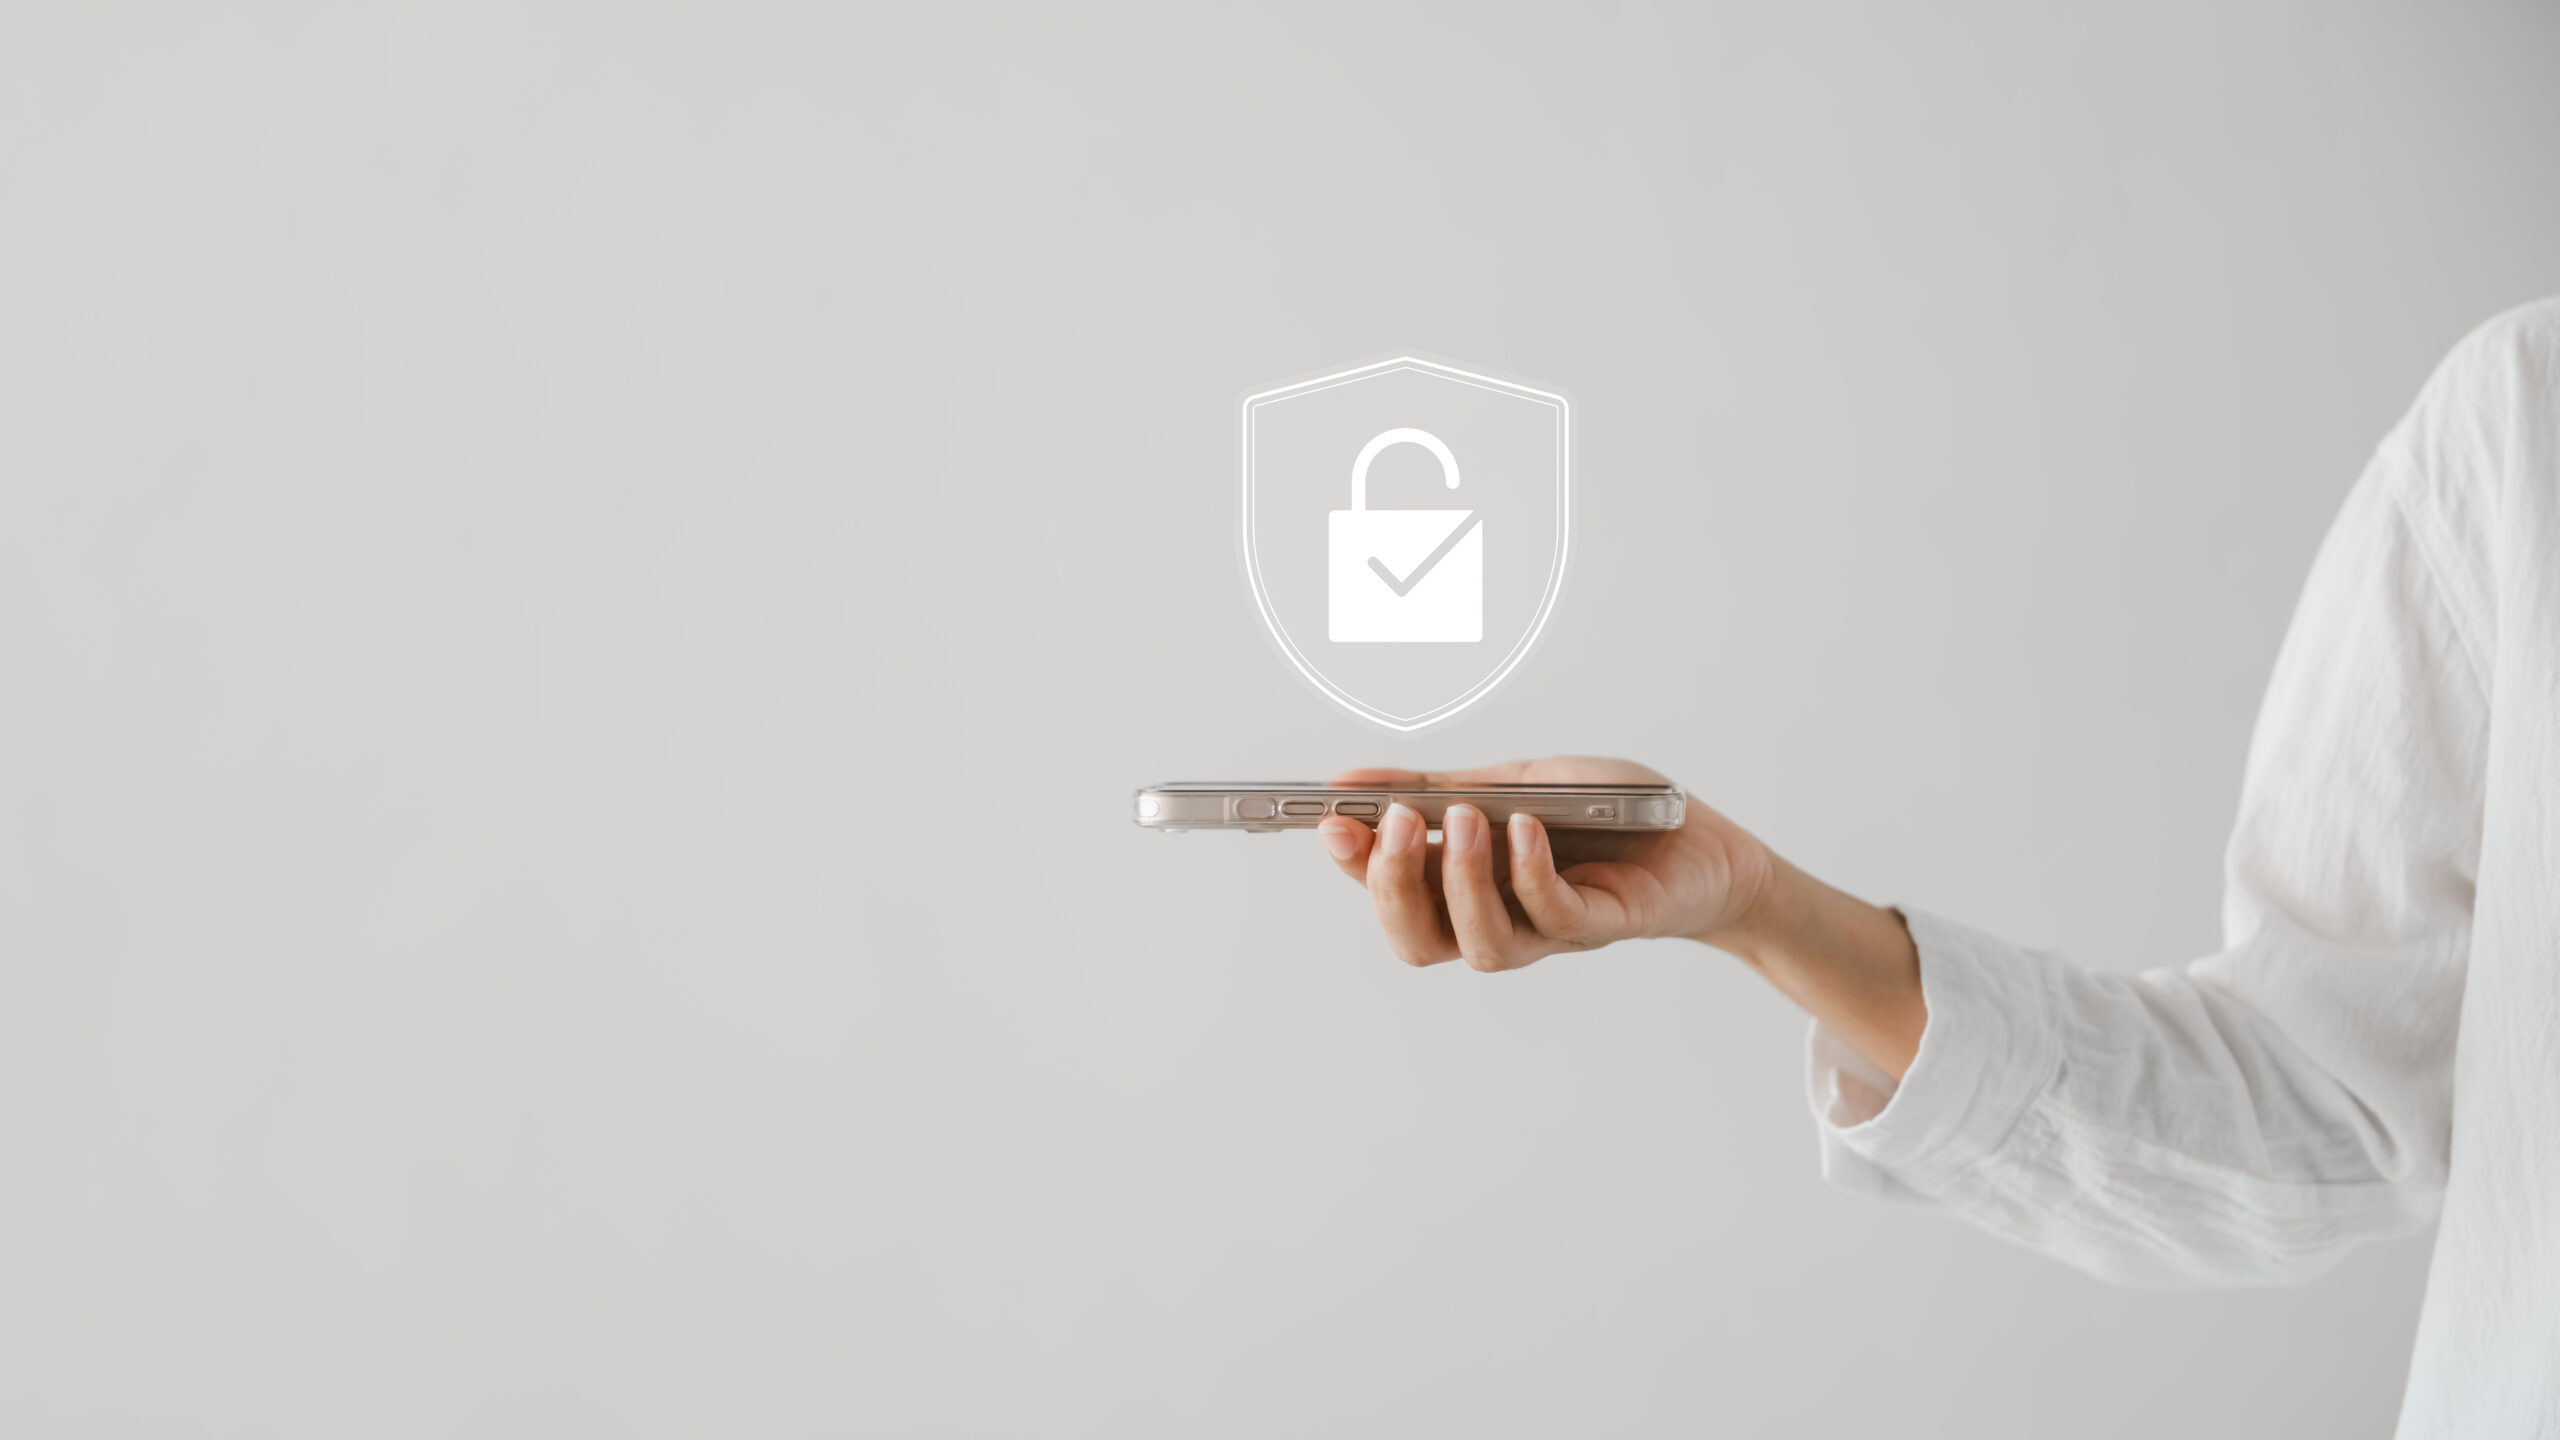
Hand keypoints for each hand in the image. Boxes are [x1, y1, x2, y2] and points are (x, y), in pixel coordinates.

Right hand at [1312, 757, 1775, 972]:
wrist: (1702, 839)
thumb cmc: (1606, 811)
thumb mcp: (1509, 781)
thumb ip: (1434, 786)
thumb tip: (1345, 782)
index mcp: (1465, 884)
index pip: (1390, 893)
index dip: (1355, 866)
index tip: (1331, 822)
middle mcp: (1497, 917)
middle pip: (1417, 941)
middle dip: (1392, 885)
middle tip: (1393, 823)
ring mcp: (1548, 930)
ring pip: (1479, 944)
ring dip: (1460, 881)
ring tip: (1465, 820)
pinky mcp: (1601, 924)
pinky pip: (1552, 916)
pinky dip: (1529, 872)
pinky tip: (1524, 827)